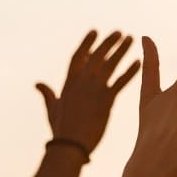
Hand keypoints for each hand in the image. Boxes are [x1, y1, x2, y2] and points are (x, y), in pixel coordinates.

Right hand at [36, 31, 139, 156]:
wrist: (70, 145)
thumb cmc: (60, 129)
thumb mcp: (52, 108)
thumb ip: (48, 93)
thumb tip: (38, 84)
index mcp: (69, 82)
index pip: (79, 56)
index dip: (87, 43)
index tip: (95, 31)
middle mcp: (82, 82)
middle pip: (97, 56)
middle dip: (108, 42)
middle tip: (119, 32)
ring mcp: (94, 89)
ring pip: (110, 64)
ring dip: (121, 50)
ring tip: (130, 39)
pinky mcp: (107, 100)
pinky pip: (121, 81)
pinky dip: (130, 71)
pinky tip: (138, 62)